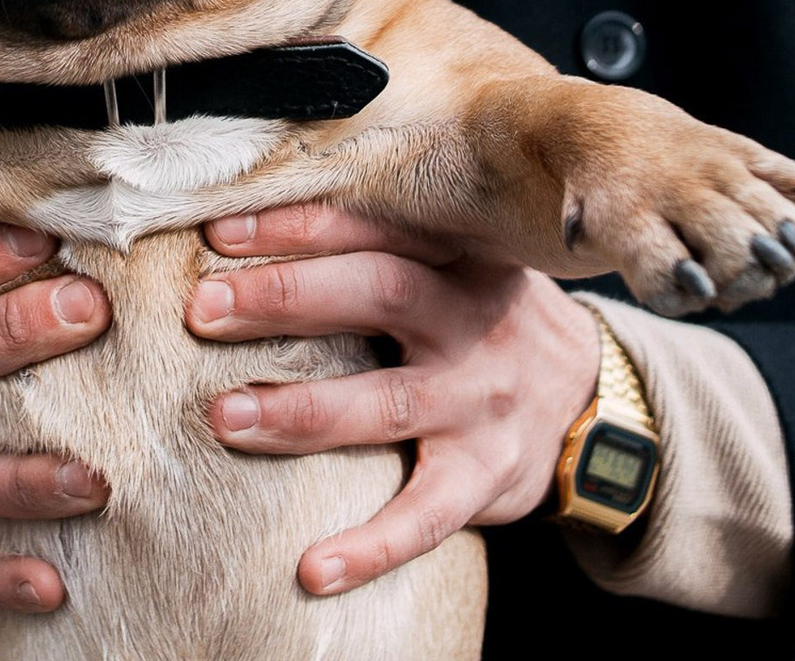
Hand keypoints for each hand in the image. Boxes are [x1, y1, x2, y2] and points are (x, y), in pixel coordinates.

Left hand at [188, 203, 599, 597]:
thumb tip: (247, 225)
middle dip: (286, 299)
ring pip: (388, 403)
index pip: (374, 227)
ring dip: (302, 412)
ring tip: (225, 417)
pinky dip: (373, 546)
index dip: (298, 228)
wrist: (591, 396)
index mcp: (457, 255)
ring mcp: (483, 401)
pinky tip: (313, 569)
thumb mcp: (455, 261)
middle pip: (379, 294)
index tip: (219, 235)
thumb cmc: (483, 315)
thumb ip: (378, 242)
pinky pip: (429, 516)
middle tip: (202, 311)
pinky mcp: (489, 475)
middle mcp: (474, 319)